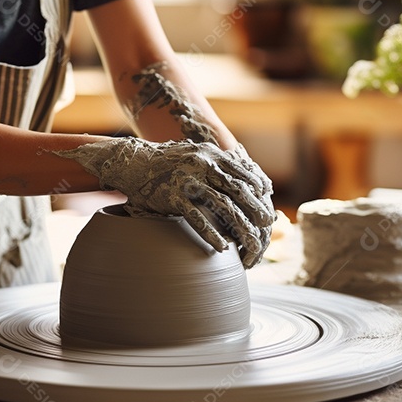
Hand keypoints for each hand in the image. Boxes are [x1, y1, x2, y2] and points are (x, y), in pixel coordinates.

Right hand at [56, 138, 275, 266]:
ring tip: (249, 243)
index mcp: (211, 154)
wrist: (133, 162)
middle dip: (255, 210)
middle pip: (238, 190)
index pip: (243, 173)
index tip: (267, 205)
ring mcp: (187, 181)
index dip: (258, 190)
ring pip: (223, 207)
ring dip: (239, 227)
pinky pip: (198, 219)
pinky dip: (212, 234)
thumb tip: (247, 178)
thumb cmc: (170, 162)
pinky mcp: (173, 197)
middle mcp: (202, 164)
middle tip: (267, 227)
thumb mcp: (196, 154)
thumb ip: (219, 164)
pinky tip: (222, 247)